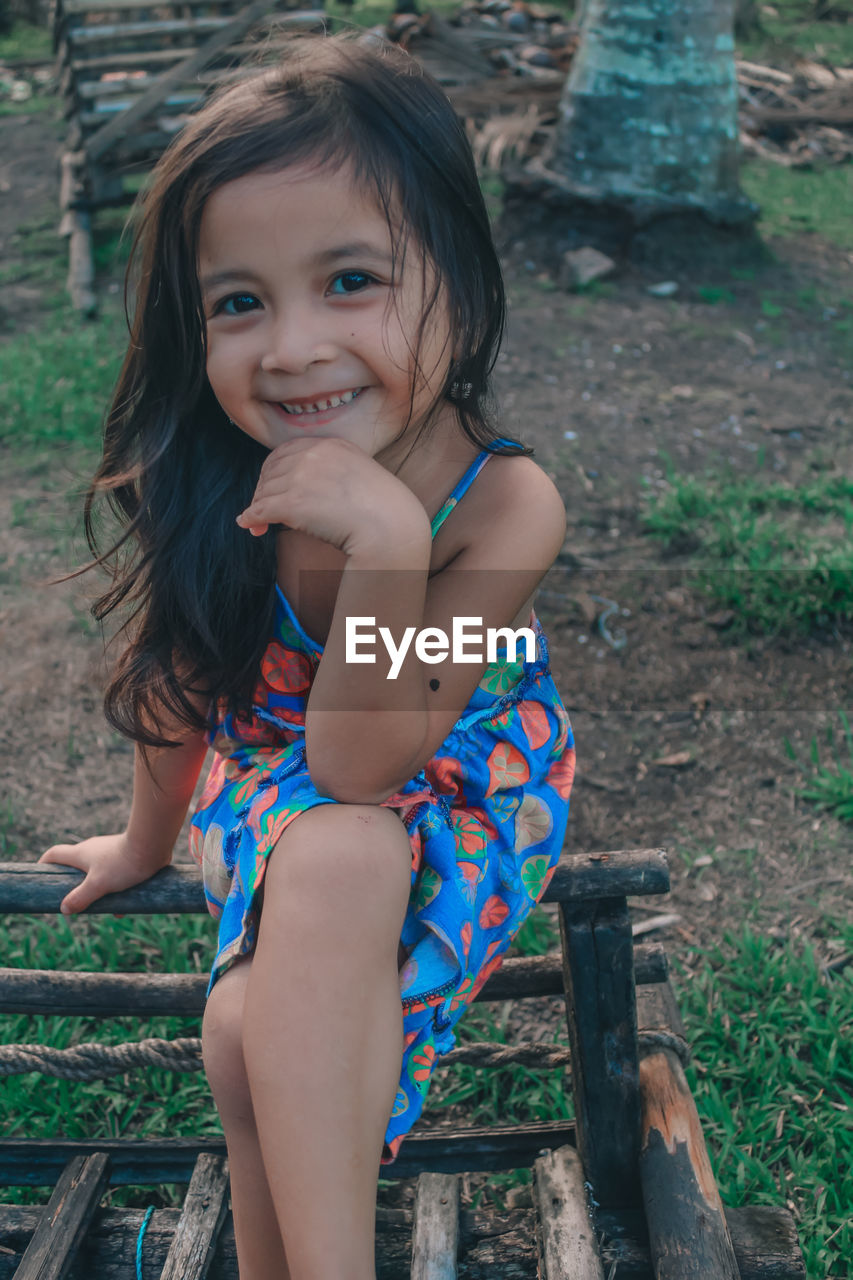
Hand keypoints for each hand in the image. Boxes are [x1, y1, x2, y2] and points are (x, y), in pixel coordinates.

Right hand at [39, 834, 170, 915]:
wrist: (153, 845)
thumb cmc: (122, 863)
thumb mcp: (98, 884)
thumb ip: (80, 898)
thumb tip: (64, 909)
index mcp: (80, 853)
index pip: (54, 854)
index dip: (44, 864)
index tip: (41, 876)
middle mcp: (93, 849)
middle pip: (75, 865)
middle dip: (74, 884)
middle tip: (75, 901)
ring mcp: (110, 851)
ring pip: (98, 872)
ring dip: (99, 890)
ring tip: (104, 909)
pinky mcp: (126, 855)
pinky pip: (116, 874)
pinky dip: (116, 889)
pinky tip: (123, 907)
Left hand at [236, 438, 429, 558]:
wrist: (390, 526)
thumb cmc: (383, 509)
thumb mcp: (359, 473)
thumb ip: (333, 472)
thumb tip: (308, 490)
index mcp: (330, 444)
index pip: (286, 451)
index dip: (273, 471)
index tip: (271, 486)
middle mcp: (313, 455)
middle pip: (271, 470)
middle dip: (263, 490)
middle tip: (262, 508)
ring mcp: (301, 477)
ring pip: (265, 492)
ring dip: (258, 508)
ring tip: (257, 523)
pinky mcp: (293, 502)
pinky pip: (261, 509)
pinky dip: (251, 518)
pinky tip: (250, 525)